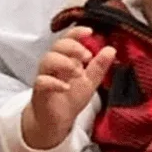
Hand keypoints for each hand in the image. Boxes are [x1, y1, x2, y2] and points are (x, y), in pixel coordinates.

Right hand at [23, 27, 115, 149]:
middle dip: (73, 47)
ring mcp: (45, 76)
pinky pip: (40, 81)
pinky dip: (53, 82)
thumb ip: (99, 66)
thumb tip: (111, 49)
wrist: (56, 120)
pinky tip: (65, 87)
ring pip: (47, 60)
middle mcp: (54, 64)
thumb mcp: (90, 81)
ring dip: (65, 63)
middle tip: (87, 56)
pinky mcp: (39, 91)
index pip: (68, 38)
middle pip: (57, 45)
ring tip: (79, 72)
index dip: (76, 32)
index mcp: (67, 58)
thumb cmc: (71, 97)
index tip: (90, 31)